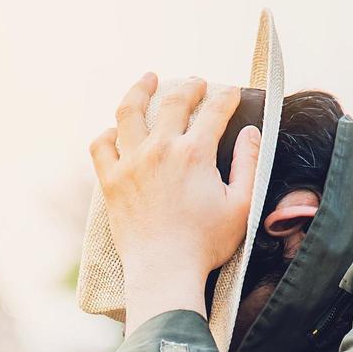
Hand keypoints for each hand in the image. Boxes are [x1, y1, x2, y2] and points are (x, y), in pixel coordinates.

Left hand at [89, 74, 261, 333]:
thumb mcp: (242, 205)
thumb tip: (251, 132)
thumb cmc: (206, 244)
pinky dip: (108, 133)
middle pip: (174, 101)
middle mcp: (160, 149)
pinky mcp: (110, 181)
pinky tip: (116, 130)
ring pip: (129, 111)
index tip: (232, 94)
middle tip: (196, 83)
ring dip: (141, 90)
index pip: (214, 110)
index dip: (226, 96)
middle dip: (189, 86)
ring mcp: (130, 163)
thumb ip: (250, 163)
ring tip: (149, 79)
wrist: (164, 272)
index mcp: (195, 153)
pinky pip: (101, 145)